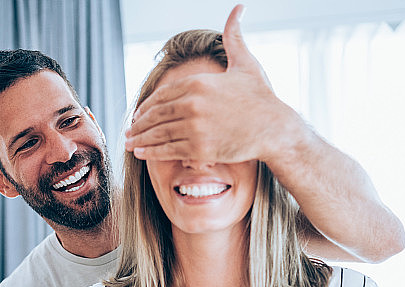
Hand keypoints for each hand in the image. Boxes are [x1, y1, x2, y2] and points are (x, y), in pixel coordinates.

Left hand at [125, 4, 304, 163]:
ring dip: (140, 139)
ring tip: (130, 144)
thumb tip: (239, 8)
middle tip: (128, 131)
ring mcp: (195, 128)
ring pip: (159, 134)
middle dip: (139, 124)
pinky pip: (169, 150)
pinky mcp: (200, 149)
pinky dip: (152, 152)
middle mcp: (193, 104)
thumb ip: (233, 37)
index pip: (162, 95)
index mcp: (198, 83)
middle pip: (156, 114)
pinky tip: (141, 154)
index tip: (138, 113)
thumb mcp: (245, 63)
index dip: (147, 106)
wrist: (275, 128)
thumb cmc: (261, 97)